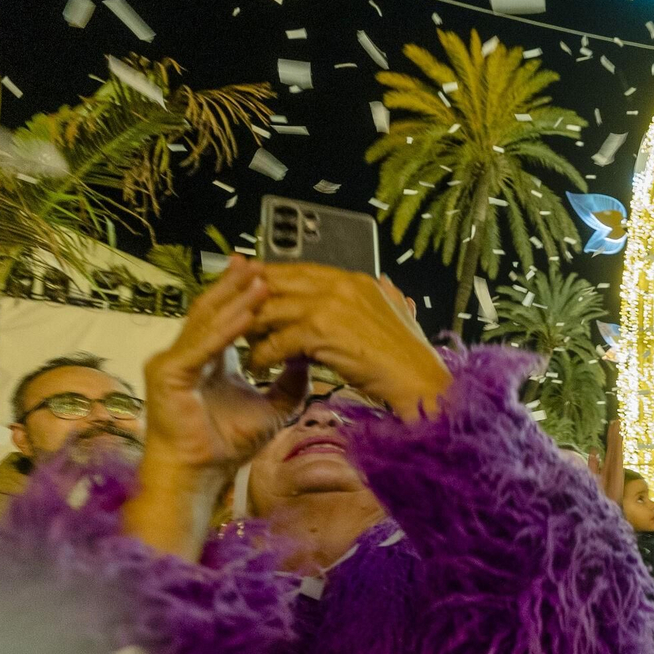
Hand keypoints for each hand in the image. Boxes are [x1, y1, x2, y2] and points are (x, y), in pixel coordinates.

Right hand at [139, 256, 309, 478]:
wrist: (202, 474)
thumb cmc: (228, 444)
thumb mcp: (274, 408)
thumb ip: (290, 381)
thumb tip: (309, 357)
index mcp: (209, 358)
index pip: (226, 316)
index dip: (245, 296)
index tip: (270, 275)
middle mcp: (188, 354)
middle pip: (213, 310)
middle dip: (237, 286)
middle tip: (259, 263)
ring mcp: (173, 361)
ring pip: (207, 322)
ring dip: (235, 300)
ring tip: (258, 279)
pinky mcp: (168, 373)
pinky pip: (202, 347)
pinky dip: (225, 330)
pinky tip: (245, 315)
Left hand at [247, 263, 451, 419]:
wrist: (422, 382)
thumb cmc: (412, 358)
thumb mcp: (401, 315)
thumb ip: (388, 297)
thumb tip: (385, 284)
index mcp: (356, 280)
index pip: (300, 270)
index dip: (270, 279)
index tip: (249, 288)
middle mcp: (341, 285)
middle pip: (279, 283)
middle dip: (251, 298)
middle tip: (231, 315)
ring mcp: (330, 305)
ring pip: (272, 309)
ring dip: (252, 327)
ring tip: (241, 343)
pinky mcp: (321, 331)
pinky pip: (278, 340)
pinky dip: (264, 354)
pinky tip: (258, 366)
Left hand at [588, 420, 624, 504]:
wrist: (605, 511)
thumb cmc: (599, 498)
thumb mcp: (592, 479)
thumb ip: (594, 465)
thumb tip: (593, 451)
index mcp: (607, 468)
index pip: (608, 450)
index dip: (610, 438)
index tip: (610, 428)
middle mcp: (612, 467)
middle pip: (612, 447)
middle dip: (613, 434)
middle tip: (615, 420)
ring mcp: (615, 468)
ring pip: (615, 448)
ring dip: (615, 435)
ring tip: (616, 423)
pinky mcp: (617, 470)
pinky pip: (617, 455)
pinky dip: (617, 445)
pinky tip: (617, 436)